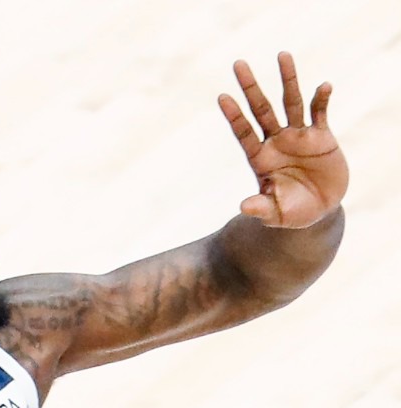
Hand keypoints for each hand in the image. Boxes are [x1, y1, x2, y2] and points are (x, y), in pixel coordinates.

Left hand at [218, 52, 348, 227]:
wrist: (320, 209)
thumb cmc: (293, 212)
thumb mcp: (276, 214)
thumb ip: (261, 208)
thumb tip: (243, 207)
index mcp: (260, 159)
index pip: (244, 133)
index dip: (234, 116)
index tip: (222, 97)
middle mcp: (276, 142)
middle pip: (261, 109)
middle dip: (250, 88)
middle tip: (238, 64)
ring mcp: (298, 136)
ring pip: (291, 102)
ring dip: (287, 79)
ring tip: (282, 55)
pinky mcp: (321, 136)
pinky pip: (320, 112)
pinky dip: (322, 99)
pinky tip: (323, 86)